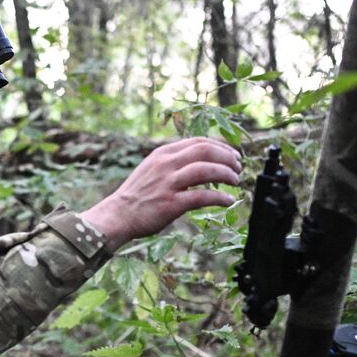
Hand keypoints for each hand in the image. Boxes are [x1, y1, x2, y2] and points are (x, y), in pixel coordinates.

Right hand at [79, 137, 241, 246]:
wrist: (118, 215)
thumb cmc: (137, 195)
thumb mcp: (153, 168)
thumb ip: (173, 162)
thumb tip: (200, 161)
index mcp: (163, 153)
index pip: (199, 141)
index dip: (221, 147)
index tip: (232, 155)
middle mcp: (166, 164)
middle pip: (206, 151)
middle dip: (227, 157)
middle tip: (238, 167)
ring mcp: (169, 183)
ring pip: (207, 170)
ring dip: (227, 174)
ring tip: (236, 181)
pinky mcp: (171, 203)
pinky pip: (202, 197)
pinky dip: (219, 198)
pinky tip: (228, 201)